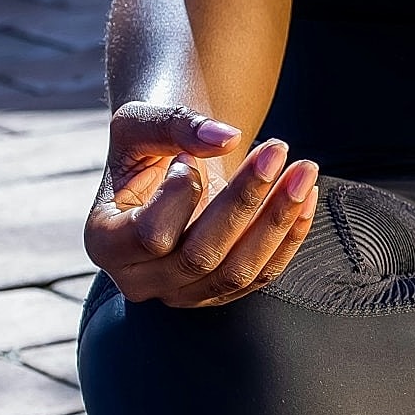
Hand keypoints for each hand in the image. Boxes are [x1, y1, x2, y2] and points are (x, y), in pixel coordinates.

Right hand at [84, 102, 319, 305]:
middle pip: (200, 256)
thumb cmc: (148, 142)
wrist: (169, 162)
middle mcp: (140, 279)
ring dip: (278, 220)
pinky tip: (308, 194)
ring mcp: (181, 292)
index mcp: (106, 241)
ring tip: (305, 169)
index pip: (150, 235)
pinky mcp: (219, 291)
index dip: (181, 194)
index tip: (190, 157)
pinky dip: (290, 236)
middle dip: (245, 200)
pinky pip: (261, 274)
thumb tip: (226, 137)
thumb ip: (176, 125)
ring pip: (237, 272)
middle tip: (278, 148)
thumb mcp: (143, 122)